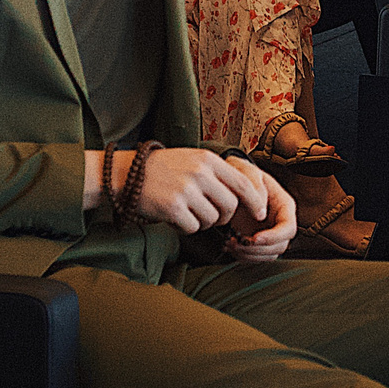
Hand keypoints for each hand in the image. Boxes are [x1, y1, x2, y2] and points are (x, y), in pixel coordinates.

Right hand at [120, 147, 275, 235]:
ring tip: (190, 215)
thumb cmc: (164, 168)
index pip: (243, 183)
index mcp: (208, 160)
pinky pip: (193, 227)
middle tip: (213, 217)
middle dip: (225, 217)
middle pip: (230, 206)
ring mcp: (186, 190)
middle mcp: (200, 173)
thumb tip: (244, 194)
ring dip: (204, 223)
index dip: (255, 200)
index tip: (260, 212)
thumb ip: (217, 173)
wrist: (128, 174)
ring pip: (212, 219)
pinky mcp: (172, 207)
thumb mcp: (193, 159)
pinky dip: (187, 228)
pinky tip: (177, 219)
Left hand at [219, 157, 297, 261]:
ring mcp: (270, 232)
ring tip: (230, 244)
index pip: (289, 228)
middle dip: (257, 249)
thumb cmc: (240, 174)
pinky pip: (256, 257)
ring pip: (268, 255)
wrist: (228, 182)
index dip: (274, 237)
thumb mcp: (247, 172)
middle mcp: (280, 221)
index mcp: (284, 205)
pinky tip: (229, 246)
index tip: (254, 238)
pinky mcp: (257, 241)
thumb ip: (255, 186)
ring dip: (248, 255)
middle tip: (236, 242)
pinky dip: (242, 257)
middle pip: (280, 246)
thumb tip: (261, 212)